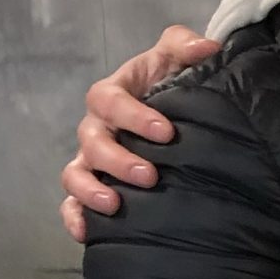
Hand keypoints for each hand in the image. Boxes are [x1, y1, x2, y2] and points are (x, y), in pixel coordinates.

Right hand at [58, 26, 219, 241]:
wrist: (172, 117)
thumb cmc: (168, 84)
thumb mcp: (175, 58)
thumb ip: (186, 46)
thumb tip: (208, 47)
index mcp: (113, 96)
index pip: (110, 100)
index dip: (133, 116)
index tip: (166, 132)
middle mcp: (96, 128)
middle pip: (92, 142)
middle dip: (118, 159)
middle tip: (149, 175)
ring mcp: (91, 161)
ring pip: (75, 174)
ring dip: (91, 190)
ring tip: (115, 203)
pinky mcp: (91, 188)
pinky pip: (71, 204)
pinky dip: (74, 217)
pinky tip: (86, 232)